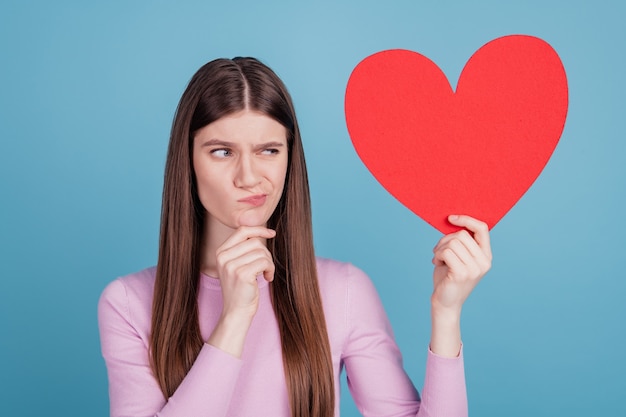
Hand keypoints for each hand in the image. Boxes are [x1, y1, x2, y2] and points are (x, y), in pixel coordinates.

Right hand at [207, 226, 274, 356]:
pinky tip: (267, 278)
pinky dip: (270, 270)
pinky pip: (265, 262)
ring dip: (269, 263)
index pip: (242, 230)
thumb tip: (262, 232)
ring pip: (262, 252)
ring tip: (265, 274)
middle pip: (255, 241)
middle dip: (266, 253)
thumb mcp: (237, 265)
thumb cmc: (241, 289)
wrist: (236, 312)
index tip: (271, 233)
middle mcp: (223, 257)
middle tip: (266, 267)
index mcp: (220, 252)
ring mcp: (231, 265)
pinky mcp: (242, 274)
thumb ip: (244, 249)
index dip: (259, 229)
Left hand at [431, 215, 491, 314]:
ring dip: (440, 248)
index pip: (482, 229)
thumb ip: (460, 242)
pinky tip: (436, 263)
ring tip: (438, 258)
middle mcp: (484, 262)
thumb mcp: (458, 257)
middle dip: (445, 239)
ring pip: (453, 242)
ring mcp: (474, 269)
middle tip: (438, 251)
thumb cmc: (448, 277)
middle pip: (462, 234)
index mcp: (486, 256)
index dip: (466, 219)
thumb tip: (452, 220)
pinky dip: (438, 255)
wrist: (445, 302)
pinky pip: (447, 252)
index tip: (451, 218)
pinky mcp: (462, 273)